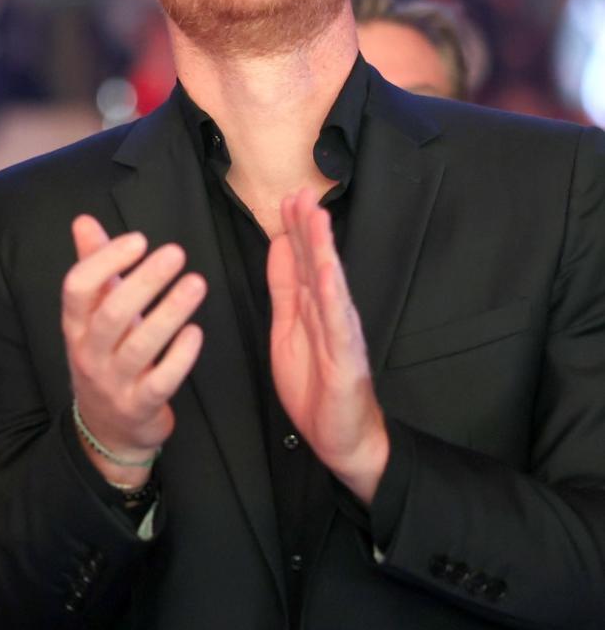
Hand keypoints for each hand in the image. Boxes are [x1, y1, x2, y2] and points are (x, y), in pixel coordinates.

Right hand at [62, 216, 205, 479]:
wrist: (108, 428)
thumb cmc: (105, 357)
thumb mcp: (93, 316)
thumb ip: (93, 267)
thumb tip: (83, 221)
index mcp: (75, 326)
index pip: (77, 288)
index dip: (105, 260)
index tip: (139, 240)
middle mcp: (88, 353)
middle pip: (111, 313)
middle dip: (144, 281)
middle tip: (177, 253)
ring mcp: (113, 382)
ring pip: (139, 346)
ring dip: (169, 312)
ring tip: (196, 283)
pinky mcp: (140, 405)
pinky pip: (160, 380)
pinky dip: (179, 356)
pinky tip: (195, 332)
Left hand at [267, 188, 388, 501]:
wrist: (341, 437)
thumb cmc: (315, 385)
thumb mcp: (287, 329)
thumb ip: (285, 289)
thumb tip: (281, 247)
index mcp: (312, 308)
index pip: (303, 262)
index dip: (295, 231)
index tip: (288, 198)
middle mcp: (330, 314)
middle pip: (318, 264)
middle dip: (309, 228)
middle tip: (301, 193)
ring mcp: (341, 334)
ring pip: (331, 285)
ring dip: (323, 250)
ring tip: (317, 218)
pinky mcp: (348, 359)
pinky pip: (339, 324)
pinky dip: (334, 297)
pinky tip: (329, 272)